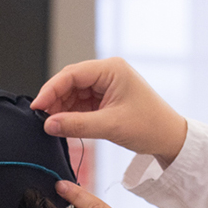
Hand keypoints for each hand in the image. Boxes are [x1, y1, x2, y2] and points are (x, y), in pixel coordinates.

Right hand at [32, 57, 187, 166]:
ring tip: (54, 125)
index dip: (50, 90)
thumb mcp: (110, 126)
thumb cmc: (150, 126)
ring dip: (62, 108)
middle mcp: (107, 73)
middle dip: (55, 100)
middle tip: (43, 119)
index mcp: (111, 69)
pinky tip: (65, 124)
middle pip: (70, 82)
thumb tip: (49, 124)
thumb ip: (76, 124)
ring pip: (73, 93)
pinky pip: (81, 103)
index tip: (37, 107)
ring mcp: (106, 85)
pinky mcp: (105, 98)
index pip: (71, 74)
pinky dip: (71, 114)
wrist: (170, 137)